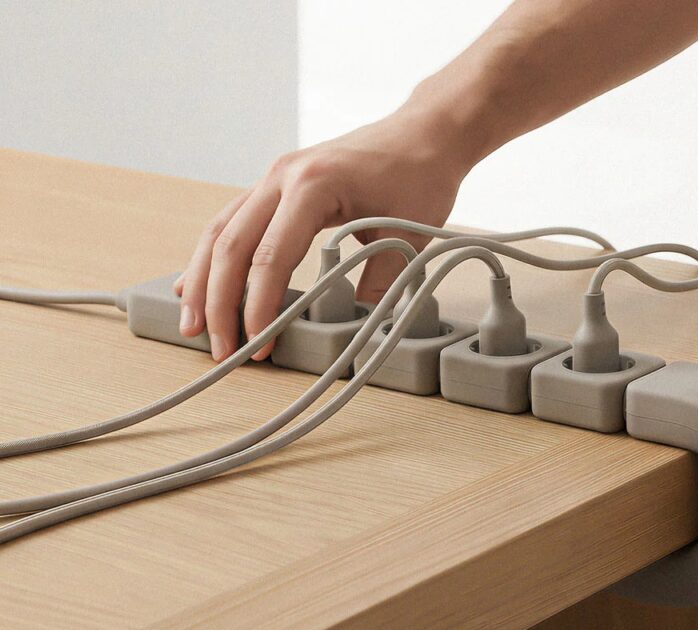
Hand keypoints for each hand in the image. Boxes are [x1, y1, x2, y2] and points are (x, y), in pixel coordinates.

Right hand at [174, 110, 470, 360]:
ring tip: (192, 326)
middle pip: (231, 245)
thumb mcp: (409, 235)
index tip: (257, 345)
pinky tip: (196, 284)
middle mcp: (282, 176)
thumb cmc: (420, 175)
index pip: (270, 256)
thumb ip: (381, 282)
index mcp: (313, 184)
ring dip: (202, 281)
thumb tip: (360, 330)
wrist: (424, 132)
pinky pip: (232, 222)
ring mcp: (274, 178)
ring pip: (220, 231)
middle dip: (218, 302)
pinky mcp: (276, 185)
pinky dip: (213, 256)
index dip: (259, 306)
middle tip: (218, 349)